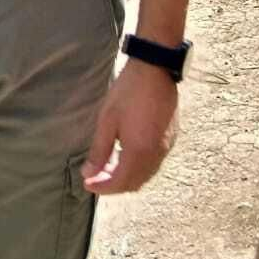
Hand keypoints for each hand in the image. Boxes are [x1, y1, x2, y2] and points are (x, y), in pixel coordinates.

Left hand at [82, 59, 179, 194]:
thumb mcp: (107, 120)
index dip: (103, 188)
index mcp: (139, 151)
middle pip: (135, 183)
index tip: (87, 184)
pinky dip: (139, 168)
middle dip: (114, 185)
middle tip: (95, 177)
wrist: (155, 71)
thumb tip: (89, 173)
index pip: (120, 182)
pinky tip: (125, 157)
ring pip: (146, 175)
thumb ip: (99, 150)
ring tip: (107, 169)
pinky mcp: (171, 139)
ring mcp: (166, 147)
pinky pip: (154, 164)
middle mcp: (156, 154)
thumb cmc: (127, 93)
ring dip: (127, 177)